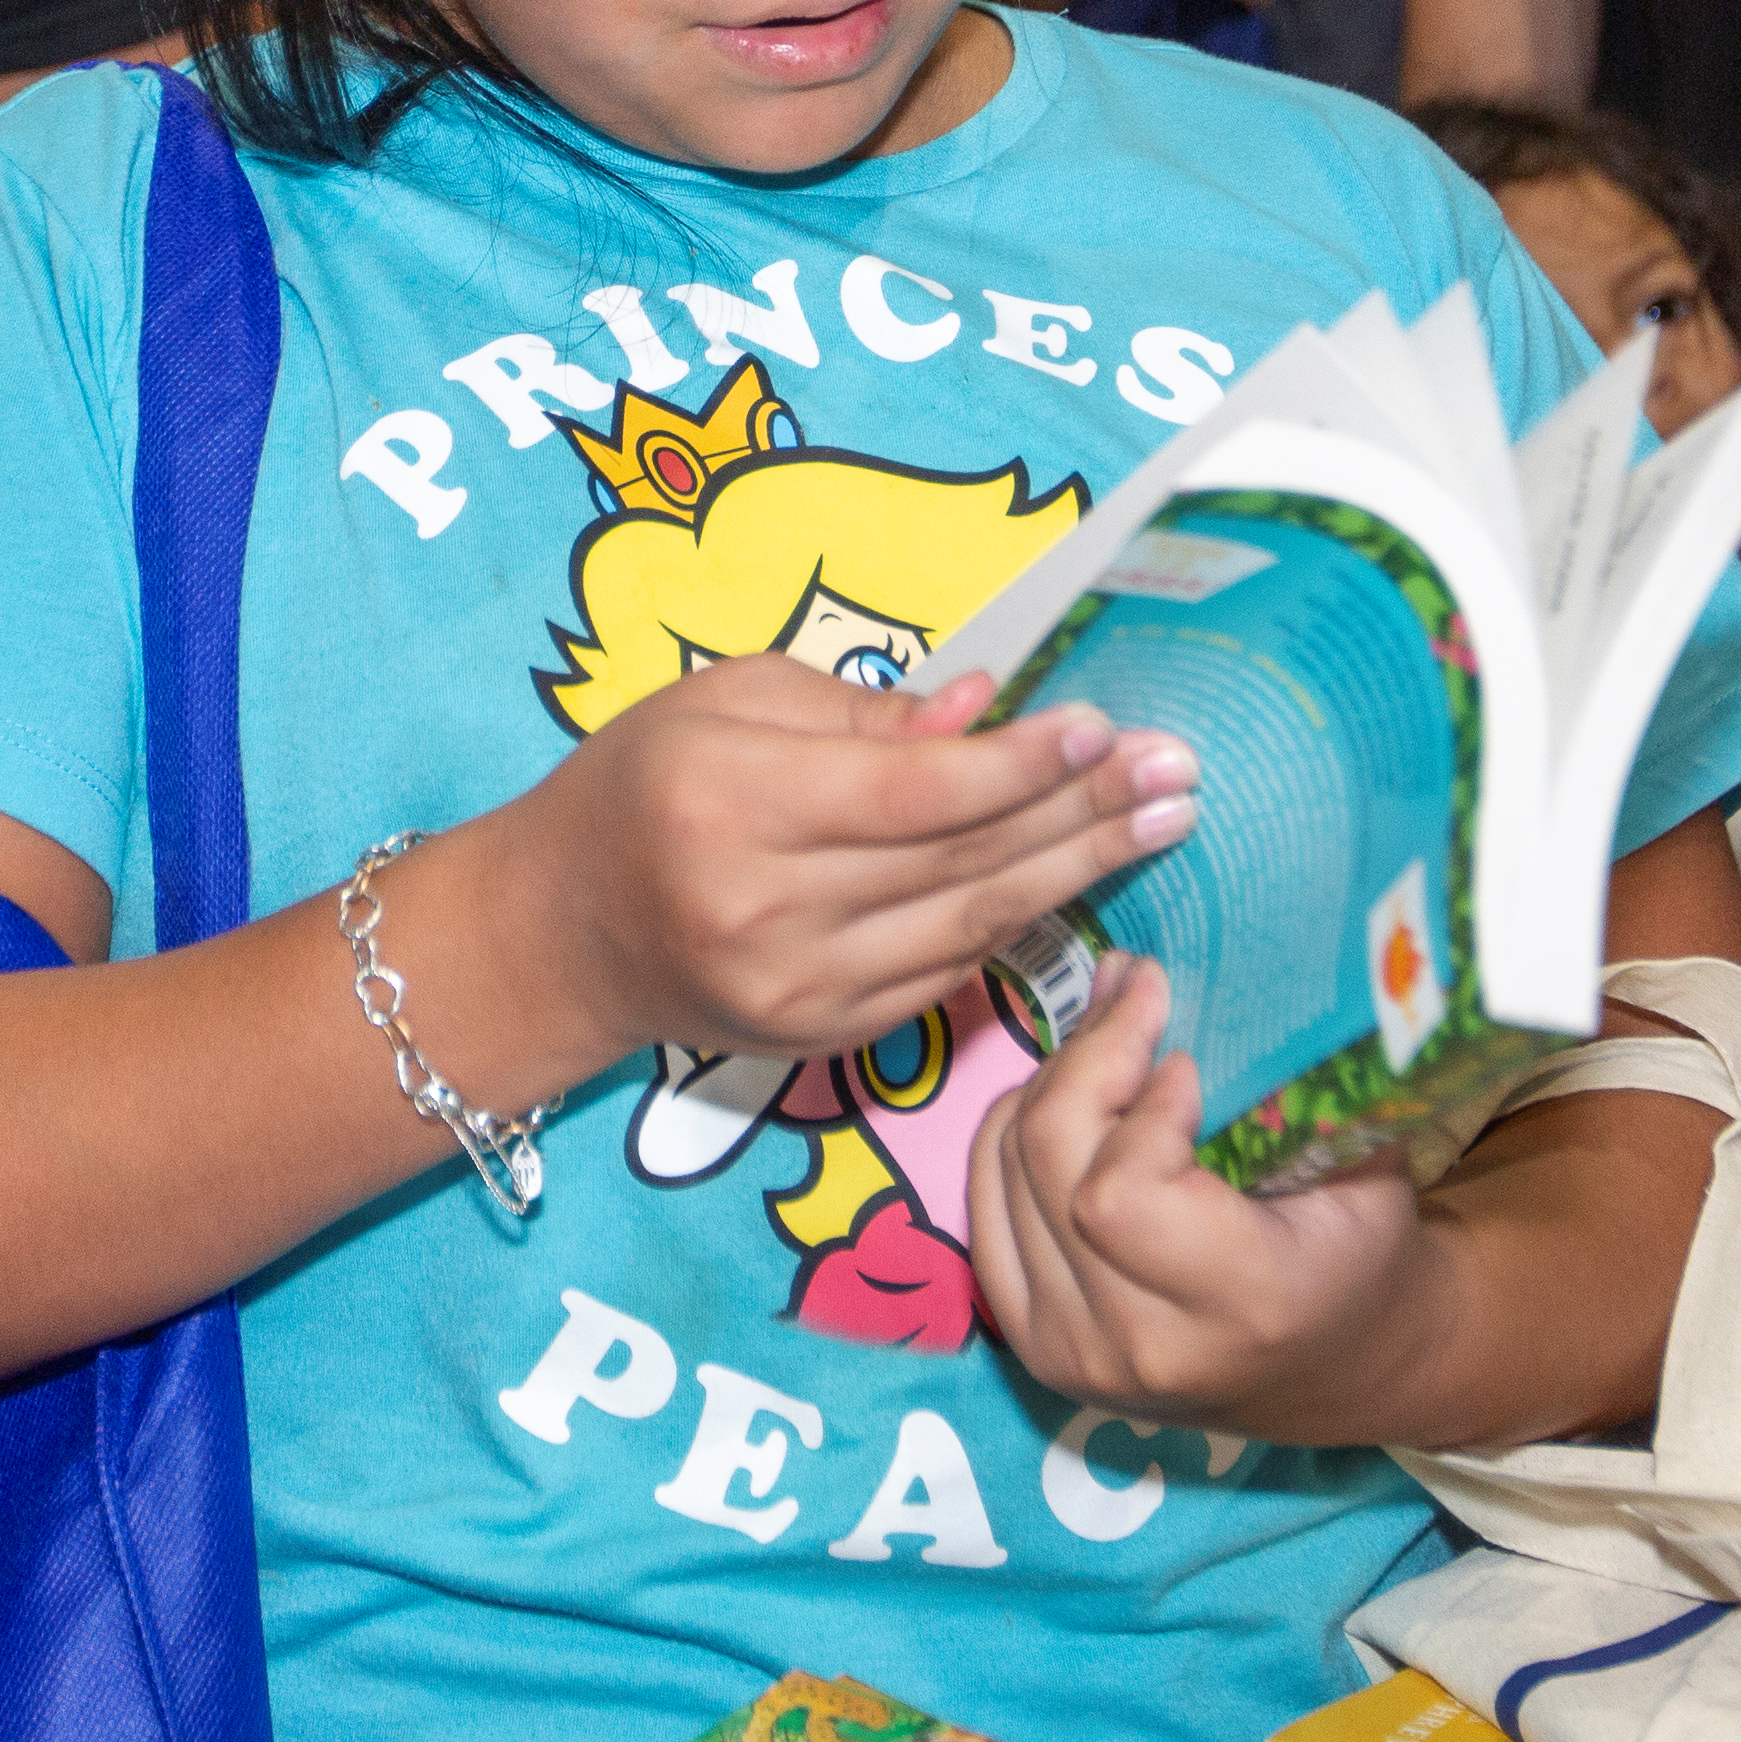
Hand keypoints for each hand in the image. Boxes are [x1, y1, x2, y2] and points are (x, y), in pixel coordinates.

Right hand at [506, 655, 1194, 1069]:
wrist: (560, 934)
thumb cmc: (640, 785)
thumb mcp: (725, 701)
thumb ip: (859, 711)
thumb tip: (985, 710)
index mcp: (734, 805)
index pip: (913, 793)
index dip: (1020, 766)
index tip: (1106, 728)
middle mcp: (768, 911)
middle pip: (961, 862)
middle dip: (1084, 814)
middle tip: (1180, 771)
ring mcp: (798, 991)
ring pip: (971, 927)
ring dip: (1078, 872)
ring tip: (1162, 820)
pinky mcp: (820, 1040)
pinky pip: (945, 974)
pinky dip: (1015, 923)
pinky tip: (1077, 877)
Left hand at [963, 955, 1426, 1433]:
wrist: (1332, 1362)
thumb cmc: (1357, 1248)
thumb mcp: (1362, 1161)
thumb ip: (1289, 1078)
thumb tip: (1188, 965)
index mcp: (1238, 1307)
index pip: (1118, 1193)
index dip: (1138, 1103)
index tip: (1187, 1054)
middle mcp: (1139, 1347)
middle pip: (1048, 1164)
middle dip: (1088, 1056)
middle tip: (1139, 989)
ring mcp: (1071, 1352)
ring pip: (1006, 1168)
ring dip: (1053, 1082)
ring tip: (1114, 1031)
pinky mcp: (1031, 1341)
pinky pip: (982, 1199)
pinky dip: (1014, 1131)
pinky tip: (1069, 1096)